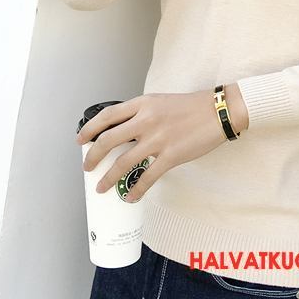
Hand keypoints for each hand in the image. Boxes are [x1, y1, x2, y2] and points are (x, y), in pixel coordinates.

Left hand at [75, 86, 246, 201]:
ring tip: (102, 187)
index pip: (107, 116)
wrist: (217, 112)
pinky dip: (135, 190)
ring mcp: (158, 139)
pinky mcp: (171, 156)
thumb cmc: (191, 107)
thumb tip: (123, 132)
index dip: (90, 129)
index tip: (80, 140)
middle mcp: (147, 120)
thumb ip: (142, 113)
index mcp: (143, 104)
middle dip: (93, 157)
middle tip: (87, 168)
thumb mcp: (161, 102)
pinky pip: (147, 178)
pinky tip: (129, 196)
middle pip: (108, 141)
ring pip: (123, 163)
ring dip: (108, 178)